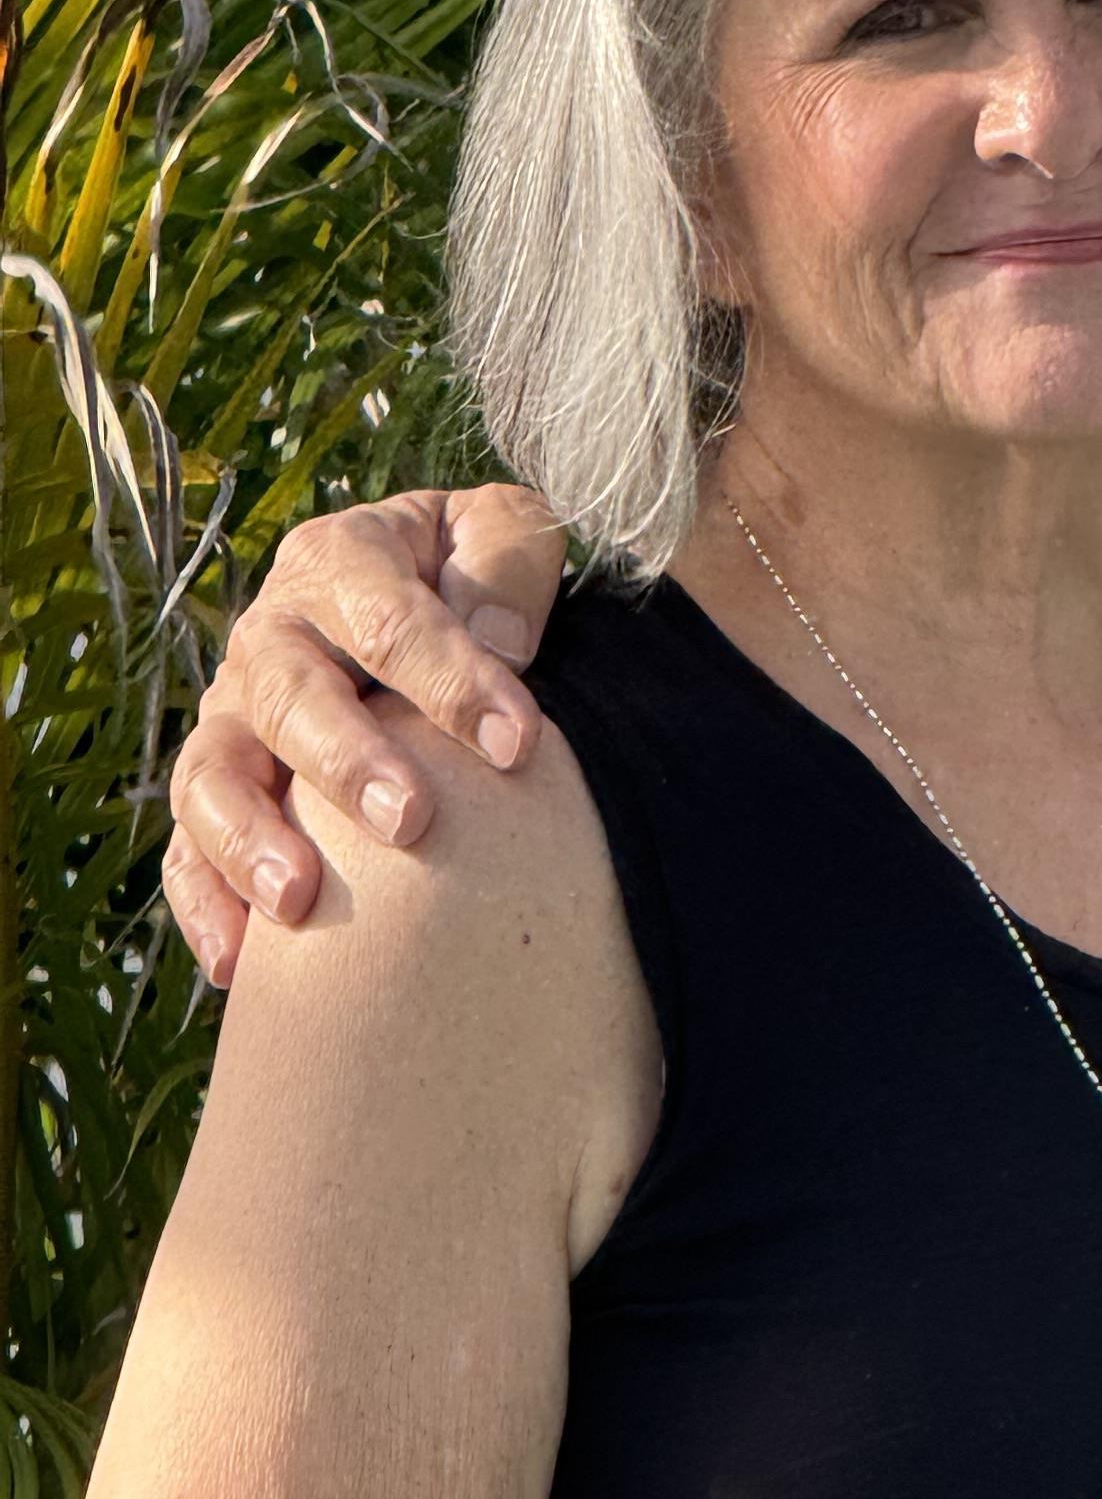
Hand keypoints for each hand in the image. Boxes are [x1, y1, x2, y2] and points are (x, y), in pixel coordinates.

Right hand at [162, 486, 570, 985]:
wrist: (429, 594)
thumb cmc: (479, 572)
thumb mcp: (505, 534)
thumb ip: (508, 566)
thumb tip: (499, 638)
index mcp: (341, 561)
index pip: (387, 617)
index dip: (451, 679)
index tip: (517, 744)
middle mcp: (272, 636)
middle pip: (290, 695)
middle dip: (346, 761)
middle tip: (410, 821)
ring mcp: (235, 715)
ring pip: (214, 773)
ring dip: (250, 837)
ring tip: (299, 899)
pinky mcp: (219, 788)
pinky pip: (186, 848)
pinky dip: (203, 902)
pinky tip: (237, 965)